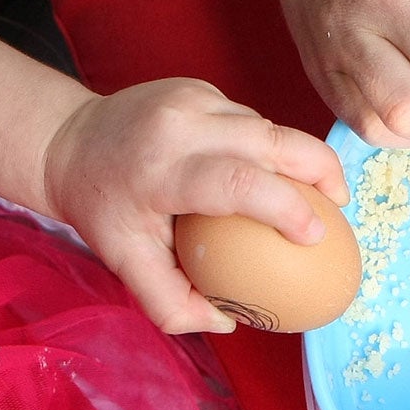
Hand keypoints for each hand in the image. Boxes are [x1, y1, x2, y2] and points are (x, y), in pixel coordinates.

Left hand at [42, 78, 349, 332]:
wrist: (69, 143)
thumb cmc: (102, 209)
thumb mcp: (125, 265)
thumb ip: (171, 303)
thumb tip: (226, 321)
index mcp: (161, 171)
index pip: (240, 182)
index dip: (288, 207)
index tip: (315, 236)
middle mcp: (181, 125)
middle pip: (274, 140)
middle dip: (322, 169)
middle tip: (341, 206)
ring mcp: (193, 98)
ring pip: (268, 127)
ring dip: (296, 159)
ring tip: (317, 195)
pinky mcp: (201, 88)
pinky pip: (250, 119)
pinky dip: (267, 147)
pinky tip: (272, 174)